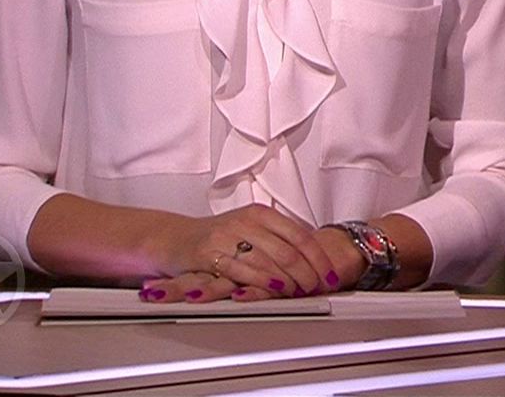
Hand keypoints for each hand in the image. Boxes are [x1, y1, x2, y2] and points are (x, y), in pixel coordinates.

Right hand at [150, 204, 347, 298]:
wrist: (174, 238)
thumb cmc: (217, 237)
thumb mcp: (250, 229)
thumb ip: (278, 239)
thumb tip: (313, 256)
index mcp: (262, 214)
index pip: (300, 235)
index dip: (318, 257)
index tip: (330, 273)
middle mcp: (247, 221)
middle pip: (289, 250)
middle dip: (308, 273)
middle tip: (318, 287)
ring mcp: (228, 235)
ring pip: (269, 260)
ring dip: (289, 281)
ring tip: (300, 292)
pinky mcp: (210, 252)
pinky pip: (242, 269)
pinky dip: (262, 281)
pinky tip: (274, 288)